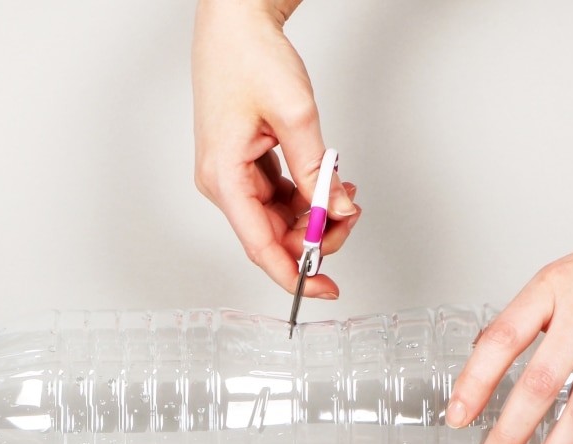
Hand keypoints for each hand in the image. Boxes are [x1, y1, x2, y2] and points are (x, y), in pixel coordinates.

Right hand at [192, 0, 359, 298]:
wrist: (235, 22)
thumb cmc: (249, 57)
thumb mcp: (295, 116)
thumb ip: (318, 170)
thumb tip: (337, 209)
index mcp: (222, 177)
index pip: (259, 245)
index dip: (294, 274)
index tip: (324, 289)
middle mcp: (222, 182)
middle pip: (272, 235)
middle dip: (316, 235)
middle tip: (351, 216)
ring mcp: (232, 174)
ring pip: (279, 218)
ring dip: (315, 214)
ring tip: (346, 193)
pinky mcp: (244, 164)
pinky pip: (278, 196)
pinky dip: (307, 196)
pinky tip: (329, 184)